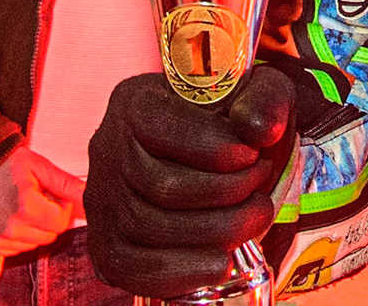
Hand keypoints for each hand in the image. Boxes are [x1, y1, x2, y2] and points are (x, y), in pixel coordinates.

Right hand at [0, 143, 83, 258]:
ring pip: (31, 246)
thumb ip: (66, 183)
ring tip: (20, 207)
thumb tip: (91, 195)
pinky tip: (2, 244)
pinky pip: (9, 254)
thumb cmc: (3, 165)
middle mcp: (10, 228)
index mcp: (26, 208)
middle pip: (48, 236)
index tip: (50, 194)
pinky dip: (13, 243)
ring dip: (32, 230)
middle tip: (36, 200)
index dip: (61, 207)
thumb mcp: (37, 166)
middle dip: (48, 219)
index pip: (61, 222)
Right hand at [83, 66, 295, 297]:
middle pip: (162, 186)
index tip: (254, 155)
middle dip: (226, 193)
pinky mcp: (107, 243)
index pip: (164, 128)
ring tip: (252, 216)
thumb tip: (256, 130)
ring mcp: (103, 199)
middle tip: (259, 188)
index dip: (217, 149)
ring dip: (216, 230)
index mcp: (135, 102)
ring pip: (151, 229)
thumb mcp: (258, 94)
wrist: (227, 159)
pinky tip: (221, 262)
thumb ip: (264, 100)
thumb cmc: (236, 123)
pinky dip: (183, 272)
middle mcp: (108, 149)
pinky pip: (134, 268)